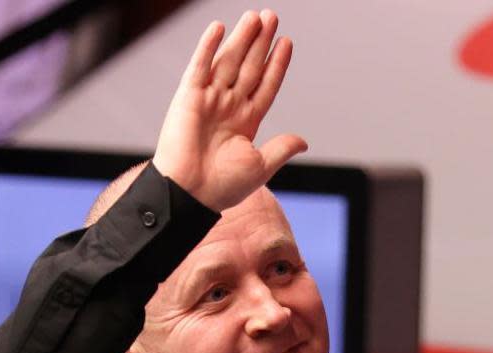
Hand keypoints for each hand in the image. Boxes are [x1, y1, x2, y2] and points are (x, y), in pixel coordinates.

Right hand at [153, 10, 306, 211]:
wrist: (189, 194)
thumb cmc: (222, 188)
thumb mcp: (260, 167)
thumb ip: (281, 149)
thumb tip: (304, 141)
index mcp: (246, 122)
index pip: (265, 85)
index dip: (276, 64)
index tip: (286, 42)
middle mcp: (228, 107)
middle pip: (249, 67)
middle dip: (260, 42)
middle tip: (271, 16)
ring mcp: (208, 100)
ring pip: (228, 62)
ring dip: (241, 38)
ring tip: (255, 17)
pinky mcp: (188, 97)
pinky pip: (199, 66)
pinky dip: (208, 47)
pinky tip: (219, 27)